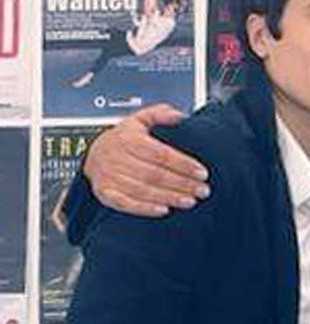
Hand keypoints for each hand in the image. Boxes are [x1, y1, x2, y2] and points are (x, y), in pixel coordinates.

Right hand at [84, 104, 209, 217]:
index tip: (202, 173)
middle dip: (182, 184)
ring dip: (169, 197)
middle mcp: (117, 158)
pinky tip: (164, 210)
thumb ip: (161, 114)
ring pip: (144, 190)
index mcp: (128, 139)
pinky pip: (126, 203)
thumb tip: (180, 116)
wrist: (93, 153)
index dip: (183, 164)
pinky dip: (146, 208)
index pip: (161, 153)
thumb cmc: (123, 138)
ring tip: (190, 201)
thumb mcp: (140, 119)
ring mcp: (109, 177)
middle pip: (155, 174)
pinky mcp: (105, 193)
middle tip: (202, 190)